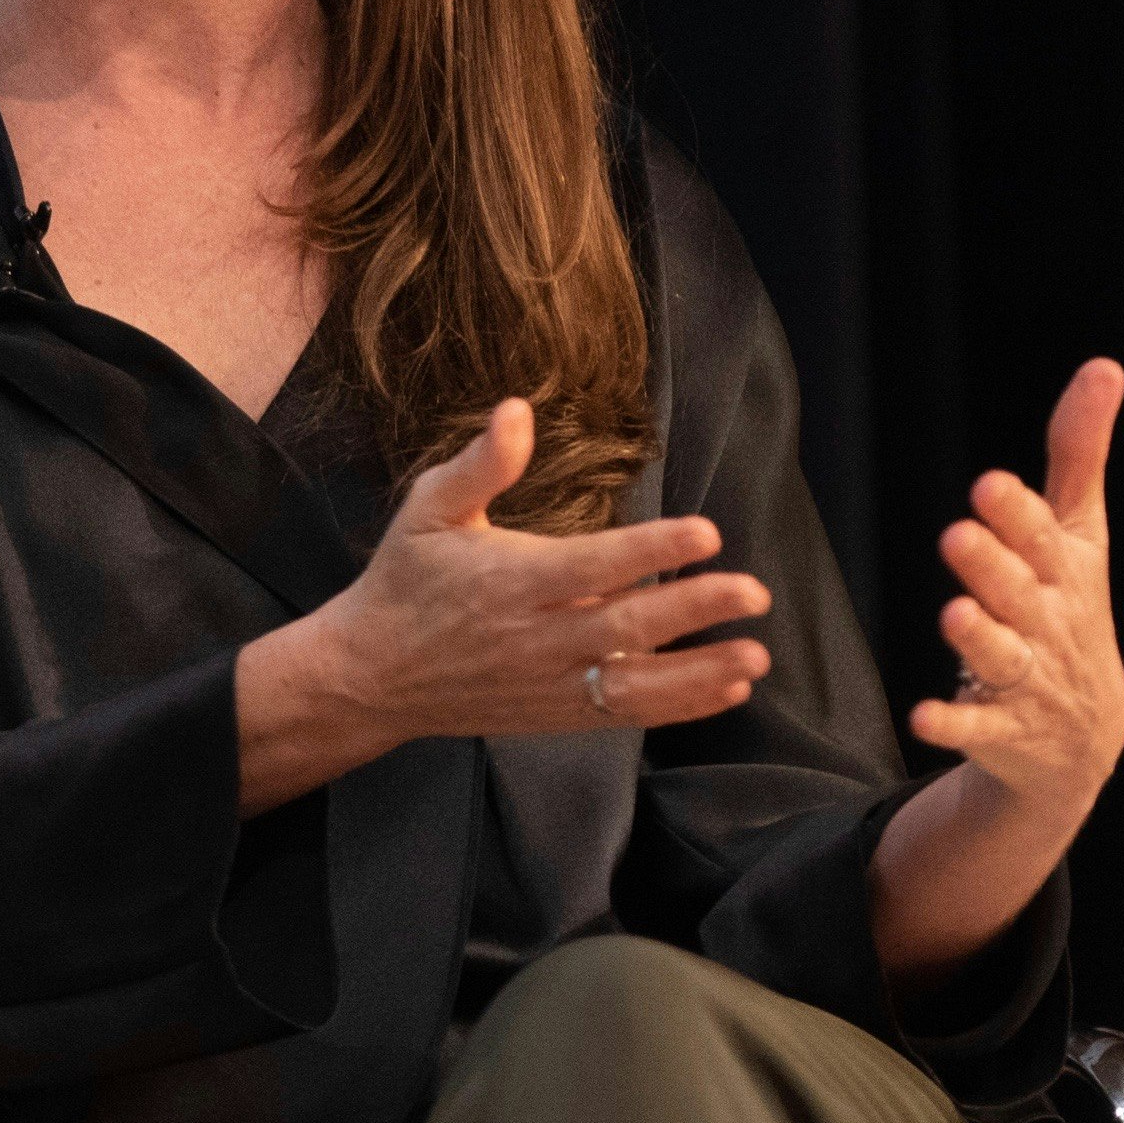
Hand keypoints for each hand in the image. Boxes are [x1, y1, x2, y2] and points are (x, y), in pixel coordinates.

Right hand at [236, 399, 772, 807]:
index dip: (651, 550)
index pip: (591, 565)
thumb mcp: (429, 510)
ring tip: (754, 655)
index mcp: (508, 580)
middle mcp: (534, 636)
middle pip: (625, 625)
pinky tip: (726, 686)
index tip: (705, 533)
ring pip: (634, 683)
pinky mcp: (556, 712)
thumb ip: (480, 465)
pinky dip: (680, 704)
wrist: (369, 675)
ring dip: (698, 671)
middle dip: (693, 608)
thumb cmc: (405, 581)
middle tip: (752, 592)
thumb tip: (517, 409)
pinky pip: (625, 713)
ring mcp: (547, 682)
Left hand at [911, 358, 1123, 824]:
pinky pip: (975, 729)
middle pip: (1019, 593)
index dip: (1018, 515)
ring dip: (978, 637)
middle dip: (993, 566)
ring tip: (953, 613)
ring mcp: (1029, 681)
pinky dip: (952, 722)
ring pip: (1002, 658)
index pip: (1044, 538)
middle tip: (957, 534)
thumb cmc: (1070, 611)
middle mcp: (1050, 625)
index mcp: (1065, 573)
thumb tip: (1104, 366)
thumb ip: (1079, 454)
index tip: (989, 485)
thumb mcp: (1080, 534)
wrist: (1083, 738)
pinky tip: (921, 714)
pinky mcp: (1003, 731)